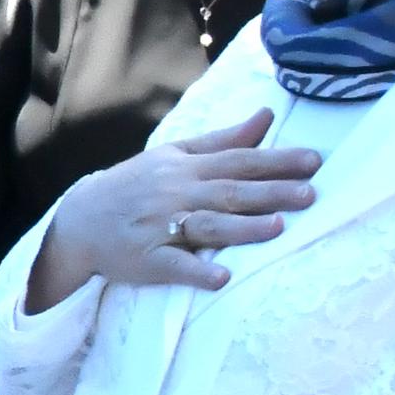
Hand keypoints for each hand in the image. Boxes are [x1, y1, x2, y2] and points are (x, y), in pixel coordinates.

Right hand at [23, 113, 320, 309]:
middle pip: (229, 192)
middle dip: (270, 192)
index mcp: (186, 167)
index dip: (276, 160)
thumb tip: (268, 117)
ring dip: (242, 228)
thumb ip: (224, 140)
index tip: (314, 161)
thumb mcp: (176, 155)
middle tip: (310, 194)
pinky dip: (197, 271)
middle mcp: (176, 193)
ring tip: (277, 228)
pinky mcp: (147, 260)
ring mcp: (160, 227)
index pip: (238, 160)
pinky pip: (174, 266)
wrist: (80, 220)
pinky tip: (222, 277)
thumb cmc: (137, 185)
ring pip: (207, 226)